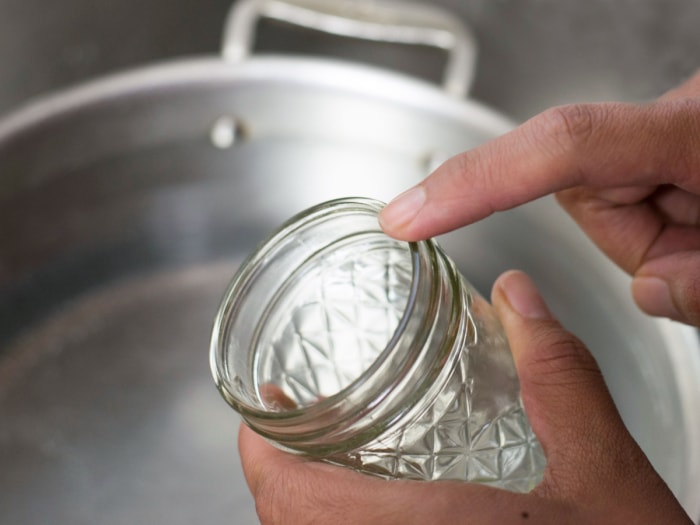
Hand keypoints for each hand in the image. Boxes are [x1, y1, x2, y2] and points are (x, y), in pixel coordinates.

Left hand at [238, 271, 691, 523]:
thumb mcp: (603, 471)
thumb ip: (557, 375)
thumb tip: (519, 297)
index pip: (291, 498)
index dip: (262, 449)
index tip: (266, 402)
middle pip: (286, 523)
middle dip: (281, 469)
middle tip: (295, 419)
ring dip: (304, 500)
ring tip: (323, 453)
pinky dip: (334, 524)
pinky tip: (373, 501)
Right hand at [379, 71, 699, 325]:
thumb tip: (653, 287)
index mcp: (698, 132)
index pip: (559, 148)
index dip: (474, 181)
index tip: (406, 217)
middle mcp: (670, 119)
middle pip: (582, 188)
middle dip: (630, 237)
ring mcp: (664, 128)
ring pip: (604, 202)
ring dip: (652, 239)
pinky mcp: (662, 141)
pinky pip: (626, 196)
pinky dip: (657, 229)